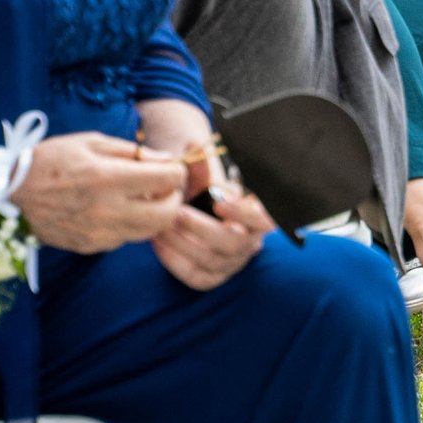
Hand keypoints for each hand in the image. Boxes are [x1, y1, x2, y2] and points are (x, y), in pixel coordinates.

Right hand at [14, 131, 192, 254]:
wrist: (13, 188)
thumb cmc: (54, 158)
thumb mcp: (93, 141)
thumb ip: (133, 152)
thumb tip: (167, 161)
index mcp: (108, 178)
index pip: (168, 179)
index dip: (177, 171)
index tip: (170, 167)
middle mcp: (106, 210)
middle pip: (166, 215)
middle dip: (174, 199)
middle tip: (165, 188)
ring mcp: (98, 233)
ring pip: (148, 232)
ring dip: (154, 215)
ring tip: (143, 198)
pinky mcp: (89, 246)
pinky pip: (124, 240)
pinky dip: (130, 226)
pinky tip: (118, 210)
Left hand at [154, 166, 272, 290]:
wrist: (196, 217)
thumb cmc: (205, 197)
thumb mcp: (204, 181)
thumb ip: (199, 165)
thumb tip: (192, 144)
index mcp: (256, 217)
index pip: (263, 219)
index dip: (243, 214)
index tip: (219, 202)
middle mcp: (249, 242)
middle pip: (233, 243)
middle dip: (202, 229)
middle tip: (176, 214)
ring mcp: (232, 263)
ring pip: (212, 261)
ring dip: (183, 245)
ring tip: (161, 228)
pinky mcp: (214, 278)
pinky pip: (197, 278)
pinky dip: (176, 263)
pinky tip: (159, 246)